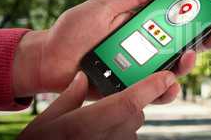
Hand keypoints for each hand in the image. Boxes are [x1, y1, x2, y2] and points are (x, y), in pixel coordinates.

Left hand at [12, 0, 210, 100]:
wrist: (48, 60)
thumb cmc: (73, 31)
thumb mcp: (104, 6)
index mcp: (146, 25)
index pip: (180, 21)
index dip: (202, 17)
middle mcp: (150, 48)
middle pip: (188, 45)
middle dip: (207, 40)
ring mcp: (144, 70)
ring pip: (177, 70)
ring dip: (188, 64)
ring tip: (185, 57)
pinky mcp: (134, 90)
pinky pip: (157, 92)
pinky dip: (166, 89)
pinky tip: (168, 82)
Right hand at [18, 71, 175, 139]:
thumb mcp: (43, 124)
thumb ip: (68, 99)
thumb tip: (82, 78)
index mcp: (83, 126)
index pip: (128, 103)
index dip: (151, 88)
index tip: (167, 76)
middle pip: (134, 114)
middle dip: (129, 104)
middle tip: (105, 108)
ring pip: (133, 129)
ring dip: (123, 123)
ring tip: (95, 130)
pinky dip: (121, 137)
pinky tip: (99, 138)